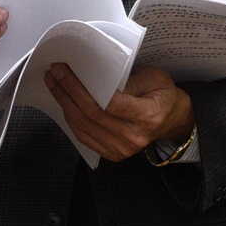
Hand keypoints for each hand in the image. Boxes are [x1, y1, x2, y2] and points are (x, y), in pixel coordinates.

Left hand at [45, 64, 193, 162]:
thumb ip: (128, 79)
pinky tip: (64, 102)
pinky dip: (71, 118)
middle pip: (92, 115)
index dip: (82, 88)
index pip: (110, 104)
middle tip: (54, 74)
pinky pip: (84, 136)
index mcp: (147, 116)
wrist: (171, 119)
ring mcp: (122, 149)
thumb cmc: (163, 96)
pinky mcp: (112, 154)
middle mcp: (133, 137)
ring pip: (83, 127)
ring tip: (54, 84)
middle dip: (68, 91)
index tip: (66, 71)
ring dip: (64, 104)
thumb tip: (98, 78)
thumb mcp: (154, 78)